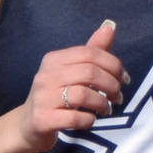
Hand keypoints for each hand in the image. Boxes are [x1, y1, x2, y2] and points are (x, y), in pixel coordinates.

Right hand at [17, 19, 127, 152]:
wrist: (28, 125)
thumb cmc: (55, 96)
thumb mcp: (71, 71)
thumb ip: (91, 52)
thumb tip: (109, 27)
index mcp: (53, 59)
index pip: (90, 53)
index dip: (113, 65)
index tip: (124, 79)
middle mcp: (46, 76)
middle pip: (89, 73)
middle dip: (112, 85)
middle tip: (118, 97)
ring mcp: (42, 98)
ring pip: (83, 95)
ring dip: (102, 103)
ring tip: (106, 109)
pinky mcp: (43, 120)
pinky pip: (75, 118)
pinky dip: (89, 120)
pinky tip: (90, 120)